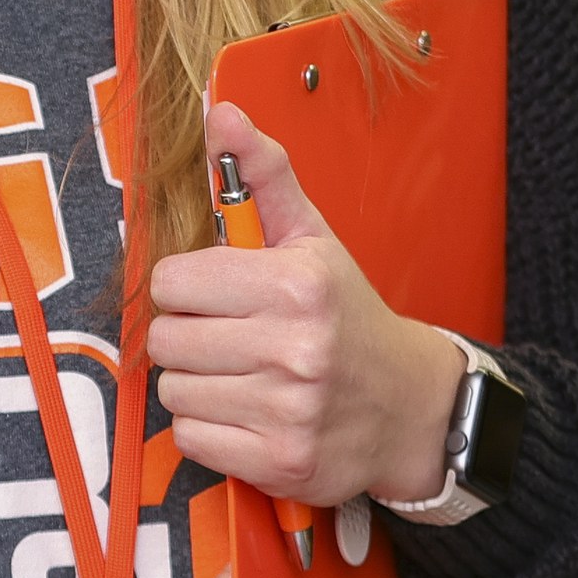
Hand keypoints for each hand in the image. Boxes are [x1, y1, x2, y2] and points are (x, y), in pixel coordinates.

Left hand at [147, 101, 464, 509]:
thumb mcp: (312, 239)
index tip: (217, 292)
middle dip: (189, 334)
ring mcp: (288, 410)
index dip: (188, 285)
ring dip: (197, 383)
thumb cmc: (347, 317)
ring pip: (174, 390)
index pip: (173, 280)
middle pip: (167, 338)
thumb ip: (262, 176)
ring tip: (241, 373)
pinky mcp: (280, 462)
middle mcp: (295, 348)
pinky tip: (247, 410)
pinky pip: (189, 439)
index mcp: (298, 285)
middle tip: (228, 335)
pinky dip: (208, 427)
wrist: (410, 407)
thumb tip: (222, 115)